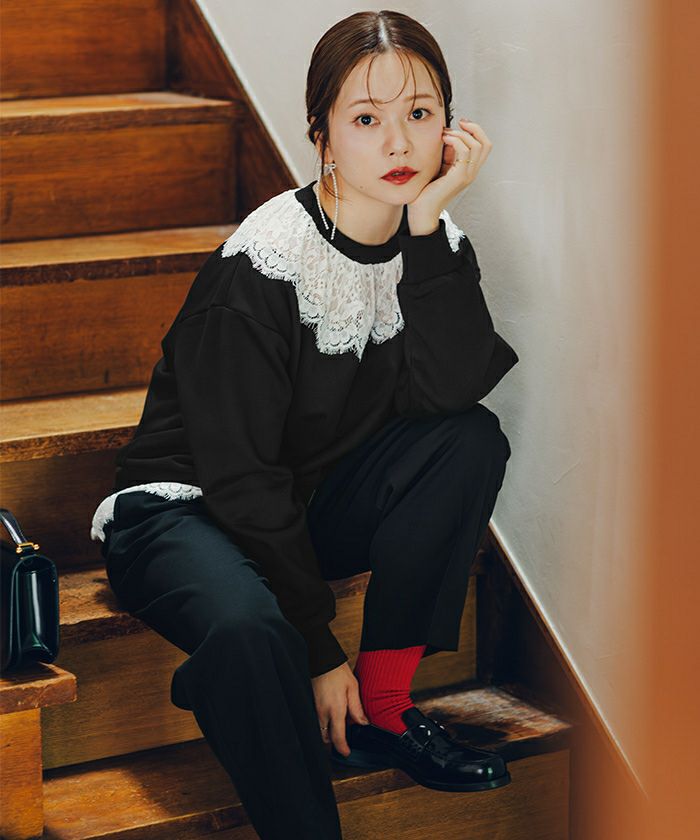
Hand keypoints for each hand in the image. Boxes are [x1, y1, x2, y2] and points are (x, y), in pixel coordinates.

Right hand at [311, 661, 368, 756]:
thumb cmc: (337, 672)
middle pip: (326, 737)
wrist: (322, 661)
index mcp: (335, 710)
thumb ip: (357, 708)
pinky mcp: (313, 705)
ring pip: (321, 730)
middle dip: (335, 741)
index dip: (342, 748)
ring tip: (340, 723)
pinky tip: (334, 713)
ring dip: (329, 732)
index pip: (337, 737)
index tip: (347, 753)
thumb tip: (363, 723)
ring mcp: (316, 709)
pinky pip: (318, 720)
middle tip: (345, 738)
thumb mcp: (353, 688)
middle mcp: (323, 713)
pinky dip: (325, 723)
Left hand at [407, 118, 492, 233]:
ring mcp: (467, 175)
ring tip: (445, 134)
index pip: (483, 145)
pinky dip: (456, 140)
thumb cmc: (426, 190)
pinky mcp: (459, 177)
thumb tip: (448, 135)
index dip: (475, 131)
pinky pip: (465, 151)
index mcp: (469, 169)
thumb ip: (447, 153)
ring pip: (477, 145)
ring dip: (461, 134)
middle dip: (474, 128)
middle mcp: (471, 172)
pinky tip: (444, 139)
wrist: (422, 210)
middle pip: (486, 143)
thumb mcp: (440, 166)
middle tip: (458, 123)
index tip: (460, 124)